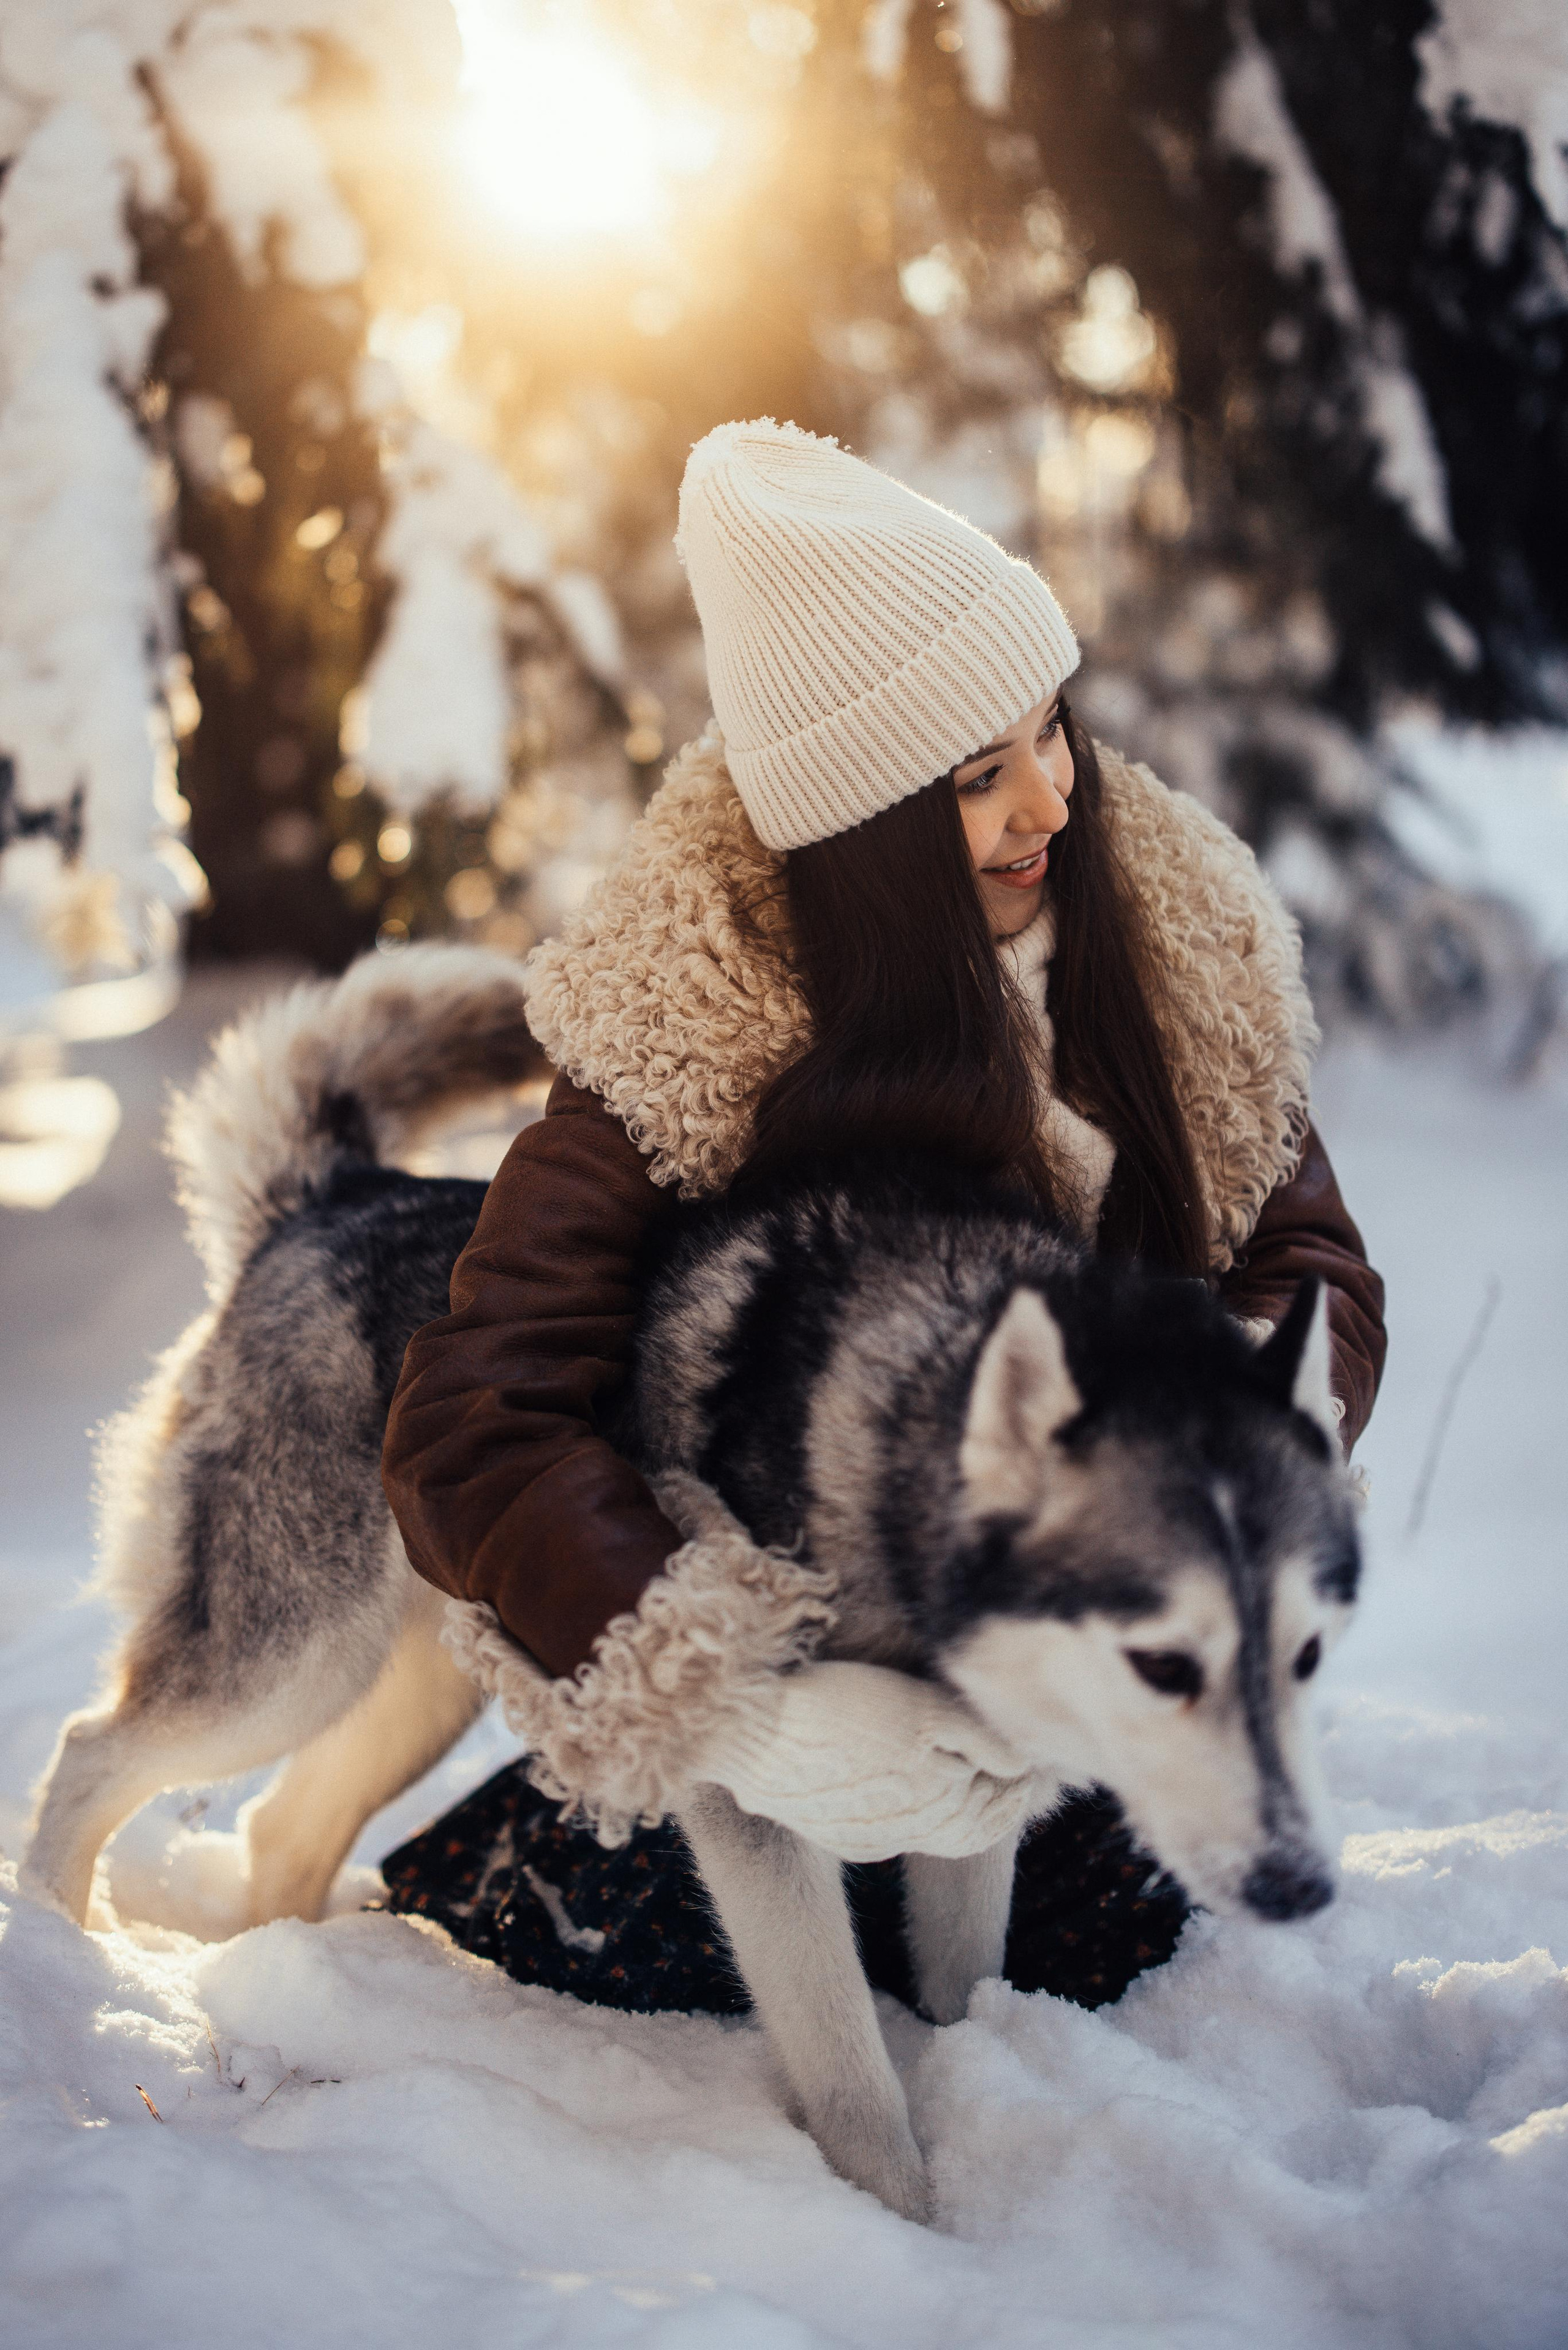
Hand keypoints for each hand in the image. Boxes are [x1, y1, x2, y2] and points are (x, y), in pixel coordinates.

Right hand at [701, 1658, 1039, 1862]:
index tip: (1032, 1759)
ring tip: (970, 1773)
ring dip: (956, 1803)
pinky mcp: (827, 1828)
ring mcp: (861, 1835)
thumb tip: (1024, 1764)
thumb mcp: (921, 1711)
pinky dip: (909, 1807)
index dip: (1020, 1781)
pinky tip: (906, 1781)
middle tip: (1015, 1771)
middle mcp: (900, 1834)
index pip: (999, 1807)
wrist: (743, 1729)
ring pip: (929, 1828)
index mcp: (934, 1808)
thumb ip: (979, 1738)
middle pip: (968, 1824)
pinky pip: (885, 1826)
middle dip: (996, 1797)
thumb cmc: (836, 1708)